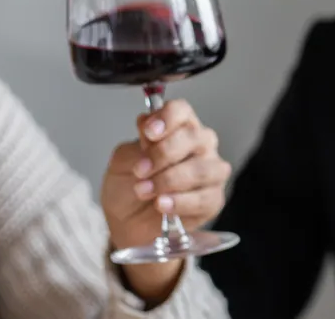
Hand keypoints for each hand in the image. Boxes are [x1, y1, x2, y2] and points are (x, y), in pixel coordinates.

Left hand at [102, 99, 230, 304]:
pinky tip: (162, 205)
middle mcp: (199, 144)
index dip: (167, 118)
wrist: (127, 223)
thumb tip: (148, 127)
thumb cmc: (127, 186)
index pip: (181, 111)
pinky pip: (205, 198)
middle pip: (193, 137)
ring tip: (145, 191)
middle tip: (140, 170)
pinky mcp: (213, 199)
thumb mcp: (121, 162)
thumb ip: (136, 145)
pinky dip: (180, 202)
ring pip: (202, 169)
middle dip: (164, 154)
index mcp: (178, 127)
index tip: (149, 133)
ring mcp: (210, 171)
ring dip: (170, 180)